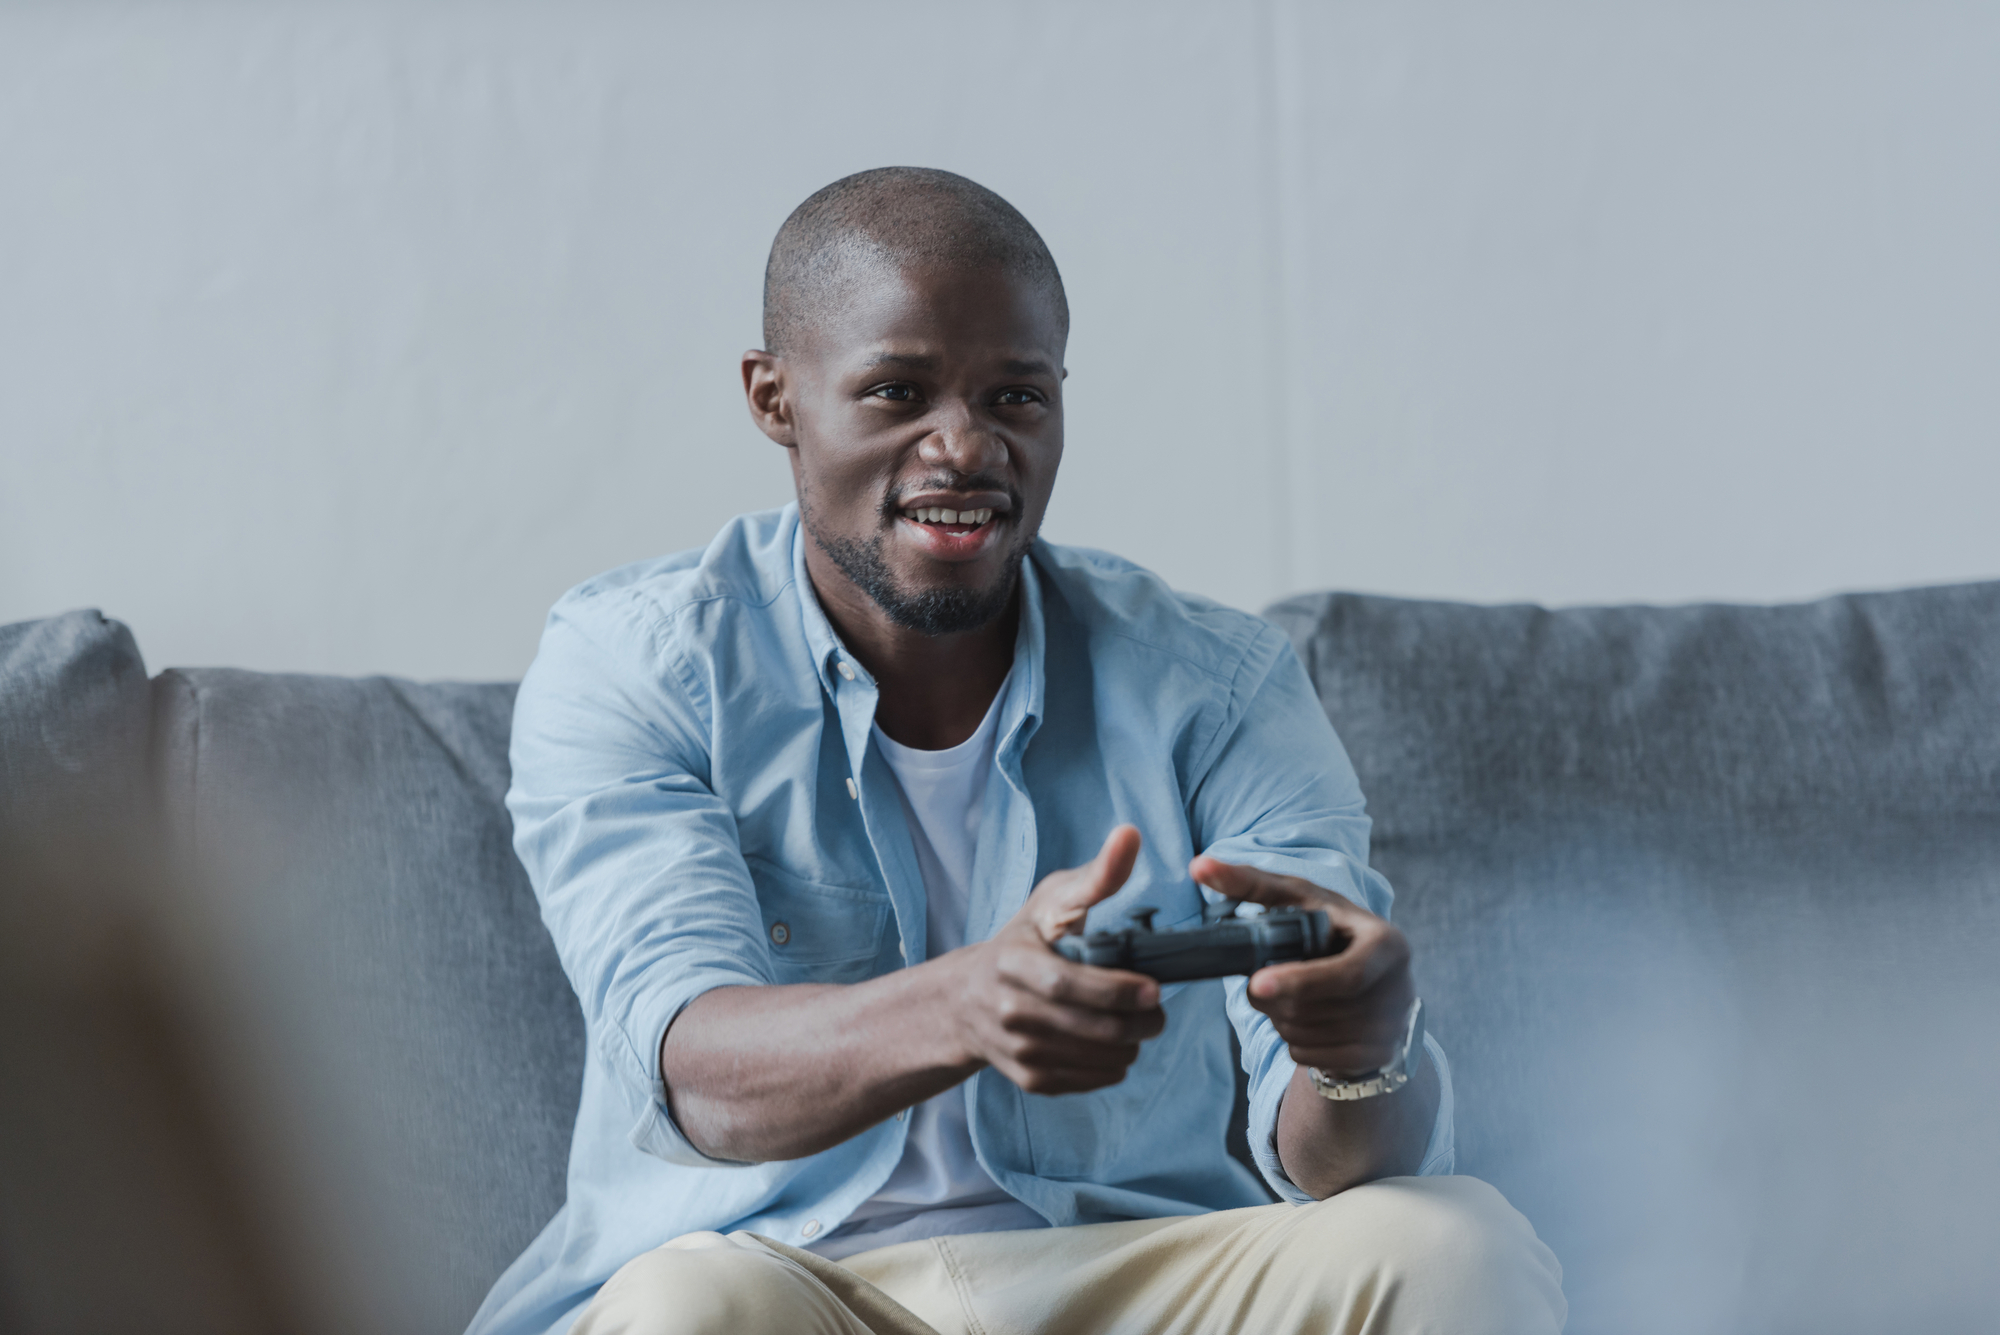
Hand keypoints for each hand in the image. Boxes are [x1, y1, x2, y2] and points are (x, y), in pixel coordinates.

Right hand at [950, 826, 1165, 1093]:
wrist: (966, 1001)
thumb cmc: (1023, 940)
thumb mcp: (1053, 901)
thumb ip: (1097, 875)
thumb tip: (1131, 835)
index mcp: (1012, 962)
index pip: (1067, 984)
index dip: (1115, 990)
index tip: (1154, 989)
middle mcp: (1009, 1011)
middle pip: (1090, 1028)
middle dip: (1138, 1022)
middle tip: (1158, 1010)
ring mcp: (1018, 1049)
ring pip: (1096, 1059)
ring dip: (1131, 1044)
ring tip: (1139, 1023)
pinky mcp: (1029, 1078)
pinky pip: (1089, 1080)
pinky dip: (1114, 1065)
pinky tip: (1115, 1043)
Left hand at [1188, 855, 1414, 1076]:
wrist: (1370, 979)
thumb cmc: (1328, 930)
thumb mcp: (1299, 901)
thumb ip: (1251, 883)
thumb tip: (1200, 867)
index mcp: (1386, 943)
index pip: (1347, 975)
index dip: (1301, 981)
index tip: (1257, 983)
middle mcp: (1398, 989)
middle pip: (1320, 1009)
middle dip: (1276, 1001)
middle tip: (1258, 986)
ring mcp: (1390, 1028)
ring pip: (1313, 1036)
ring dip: (1282, 1021)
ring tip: (1284, 1000)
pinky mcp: (1376, 1056)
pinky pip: (1315, 1058)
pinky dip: (1295, 1042)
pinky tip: (1301, 1021)